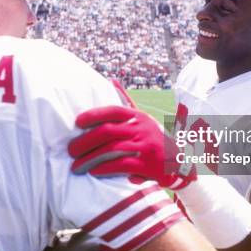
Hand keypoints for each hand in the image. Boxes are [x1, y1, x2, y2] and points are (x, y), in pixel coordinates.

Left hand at [69, 105, 195, 189]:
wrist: (180, 162)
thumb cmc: (153, 139)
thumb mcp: (142, 118)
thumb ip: (125, 102)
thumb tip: (110, 80)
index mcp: (137, 116)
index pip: (113, 110)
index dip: (93, 115)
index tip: (76, 122)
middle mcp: (141, 128)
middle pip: (107, 131)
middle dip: (85, 141)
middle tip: (71, 150)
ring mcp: (145, 146)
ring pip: (111, 149)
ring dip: (90, 158)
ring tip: (76, 165)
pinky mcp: (148, 164)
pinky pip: (121, 165)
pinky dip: (104, 169)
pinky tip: (93, 171)